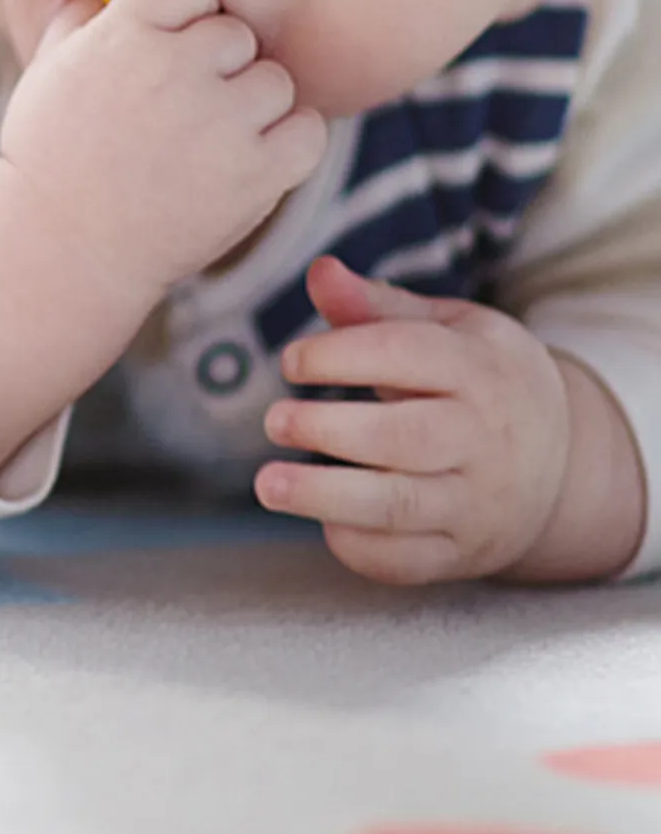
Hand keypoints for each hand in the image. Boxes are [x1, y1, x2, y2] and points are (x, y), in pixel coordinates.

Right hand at [0, 0, 327, 303]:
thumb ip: (92, 5)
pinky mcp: (256, 174)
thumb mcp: (52, 63)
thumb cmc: (52, 150)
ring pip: (273, 80)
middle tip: (177, 106)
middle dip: (211, 65)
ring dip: (248, 106)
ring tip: (205, 139)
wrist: (61, 247)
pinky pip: (307, 130)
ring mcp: (220, 123)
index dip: (177, 18)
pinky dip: (286, 143)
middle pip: (233, 33)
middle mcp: (175, 69)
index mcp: (124, 32)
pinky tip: (245, 158)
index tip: (160, 50)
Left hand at [255, 255, 570, 584]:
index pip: (406, 356)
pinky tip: (322, 519)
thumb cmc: (480, 376)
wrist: (565, 459)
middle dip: (329, 430)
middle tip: (273, 421)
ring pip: (399, 507)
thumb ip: (377, 305)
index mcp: (478, 369)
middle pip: (403, 438)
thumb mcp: (448, 327)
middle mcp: (482, 439)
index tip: (291, 360)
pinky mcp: (462, 552)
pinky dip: (359, 547)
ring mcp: (475, 503)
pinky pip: (406, 561)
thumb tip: (320, 271)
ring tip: (268, 484)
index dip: (340, 355)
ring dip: (326, 497)